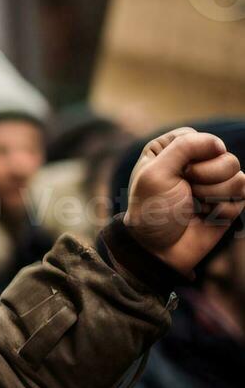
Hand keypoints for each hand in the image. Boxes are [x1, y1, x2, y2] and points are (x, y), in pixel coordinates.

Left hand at [123, 127, 244, 275]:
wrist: (159, 249)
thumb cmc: (151, 210)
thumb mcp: (155, 173)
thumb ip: (184, 147)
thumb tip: (218, 144)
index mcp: (171, 150)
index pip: (200, 138)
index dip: (193, 156)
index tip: (177, 173)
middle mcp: (194, 163)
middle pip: (224, 155)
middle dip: (206, 177)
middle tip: (186, 191)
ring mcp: (213, 182)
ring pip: (238, 175)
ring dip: (213, 195)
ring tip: (193, 205)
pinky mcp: (228, 201)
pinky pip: (243, 195)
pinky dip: (222, 209)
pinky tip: (205, 216)